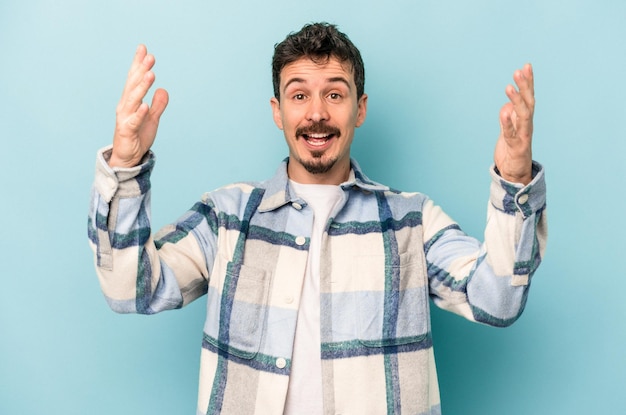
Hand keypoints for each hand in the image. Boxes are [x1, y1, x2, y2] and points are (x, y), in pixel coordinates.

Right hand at [109, 45, 168, 167]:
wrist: (127, 157)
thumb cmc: (138, 136)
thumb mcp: (152, 118)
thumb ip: (158, 104)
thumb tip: (163, 90)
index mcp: (131, 101)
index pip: (134, 79)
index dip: (138, 64)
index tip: (143, 48)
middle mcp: (125, 106)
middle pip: (133, 85)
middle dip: (141, 70)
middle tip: (150, 57)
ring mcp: (125, 118)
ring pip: (133, 100)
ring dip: (141, 87)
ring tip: (151, 74)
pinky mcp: (127, 131)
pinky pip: (134, 121)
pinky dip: (139, 113)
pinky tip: (145, 105)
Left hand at [494, 63, 533, 184]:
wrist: (515, 173)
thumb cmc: (512, 150)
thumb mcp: (509, 130)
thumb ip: (510, 117)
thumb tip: (508, 105)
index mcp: (525, 119)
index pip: (528, 97)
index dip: (528, 82)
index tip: (526, 66)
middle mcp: (527, 125)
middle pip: (528, 102)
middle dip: (525, 86)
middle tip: (519, 71)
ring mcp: (523, 135)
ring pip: (522, 115)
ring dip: (516, 100)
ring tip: (509, 87)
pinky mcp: (516, 147)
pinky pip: (511, 133)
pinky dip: (508, 122)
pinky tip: (504, 112)